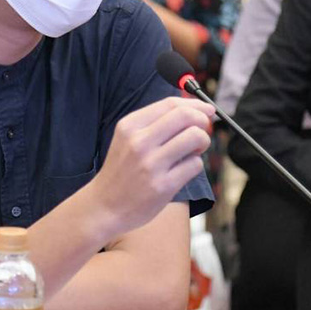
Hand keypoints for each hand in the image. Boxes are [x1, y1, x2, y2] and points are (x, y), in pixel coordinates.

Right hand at [90, 97, 213, 237]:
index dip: (194, 104)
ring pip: (195, 137)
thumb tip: (196, 110)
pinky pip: (195, 165)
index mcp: (129, 126)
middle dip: (203, 121)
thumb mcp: (127, 139)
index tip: (206, 110)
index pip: (170, 103)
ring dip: (203, 142)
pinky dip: (195, 165)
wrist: (105, 205)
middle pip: (185, 116)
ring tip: (193, 151)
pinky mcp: (163, 186)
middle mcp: (139, 141)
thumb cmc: (122, 170)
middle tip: (203, 130)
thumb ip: (156, 123)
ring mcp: (151, 164)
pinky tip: (183, 170)